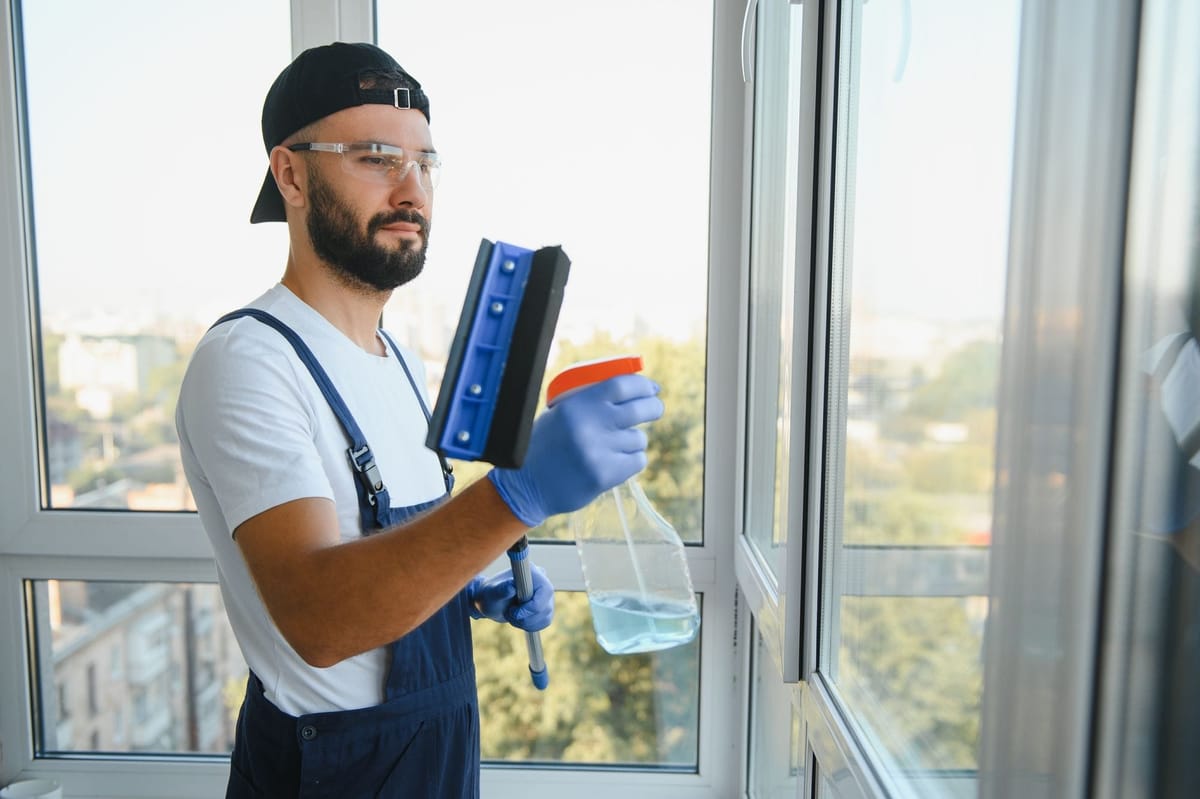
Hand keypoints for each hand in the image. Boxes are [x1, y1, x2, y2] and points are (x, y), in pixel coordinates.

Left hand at [467, 566, 554, 631]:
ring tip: (511, 615)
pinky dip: (530, 625)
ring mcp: (545, 595)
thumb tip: (511, 587)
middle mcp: (542, 582)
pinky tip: (518, 620)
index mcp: (531, 572)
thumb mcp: (492, 593)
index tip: (513, 611)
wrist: (492, 602)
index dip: (532, 606)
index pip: (545, 590)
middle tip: (509, 615)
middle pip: (545, 606)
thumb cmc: (490, 595)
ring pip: (545, 616)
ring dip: (526, 622)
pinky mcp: (546, 607)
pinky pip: (544, 621)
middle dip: (526, 617)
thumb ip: (501, 590)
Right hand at [488, 374, 663, 527]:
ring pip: (639, 439)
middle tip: (655, 409)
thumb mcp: (560, 413)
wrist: (526, 485)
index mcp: (577, 405)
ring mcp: (599, 452)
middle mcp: (589, 426)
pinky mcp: (605, 475)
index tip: (652, 388)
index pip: (621, 385)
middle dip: (654, 407)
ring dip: (634, 441)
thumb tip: (631, 390)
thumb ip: (589, 403)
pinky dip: (632, 460)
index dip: (643, 385)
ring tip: (615, 445)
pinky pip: (637, 461)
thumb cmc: (546, 445)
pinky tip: (616, 461)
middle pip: (640, 410)